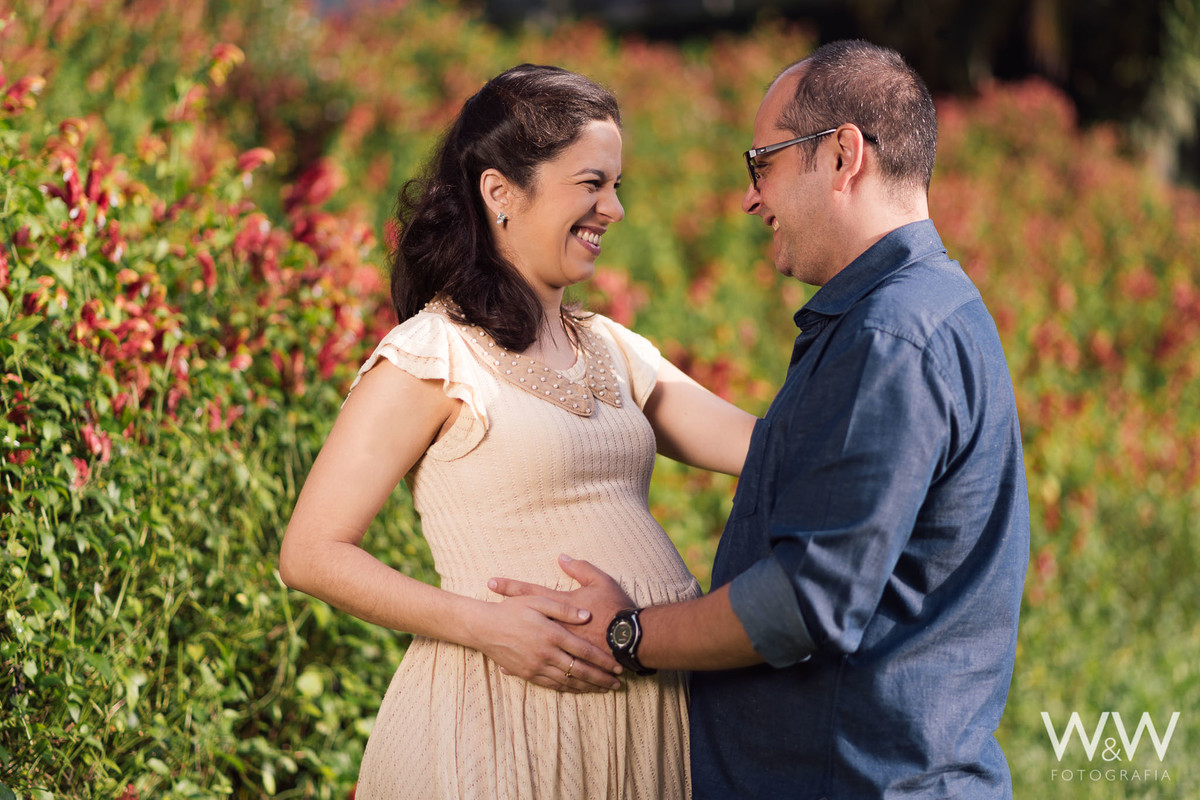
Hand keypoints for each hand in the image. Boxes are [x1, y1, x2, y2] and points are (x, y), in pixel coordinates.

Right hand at [467, 590, 621, 692]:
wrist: (483, 628)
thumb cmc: (511, 610)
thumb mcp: (538, 601)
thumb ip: (564, 608)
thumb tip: (587, 614)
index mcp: (551, 634)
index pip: (584, 651)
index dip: (603, 660)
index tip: (618, 666)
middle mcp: (546, 654)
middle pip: (580, 671)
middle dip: (601, 679)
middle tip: (618, 684)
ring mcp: (536, 667)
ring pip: (568, 681)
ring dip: (587, 686)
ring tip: (604, 689)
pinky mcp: (527, 675)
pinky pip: (552, 685)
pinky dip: (568, 689)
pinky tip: (578, 690)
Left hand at [489, 554, 634, 654]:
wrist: (630, 638)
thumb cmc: (615, 610)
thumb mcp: (601, 582)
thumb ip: (580, 568)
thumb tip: (563, 557)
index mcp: (562, 606)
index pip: (530, 592)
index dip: (510, 586)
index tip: (491, 582)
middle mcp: (556, 628)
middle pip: (524, 621)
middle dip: (502, 618)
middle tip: (483, 616)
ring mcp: (560, 648)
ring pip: (530, 648)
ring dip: (511, 649)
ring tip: (493, 652)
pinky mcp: (566, 664)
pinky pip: (540, 666)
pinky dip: (524, 668)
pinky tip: (511, 671)